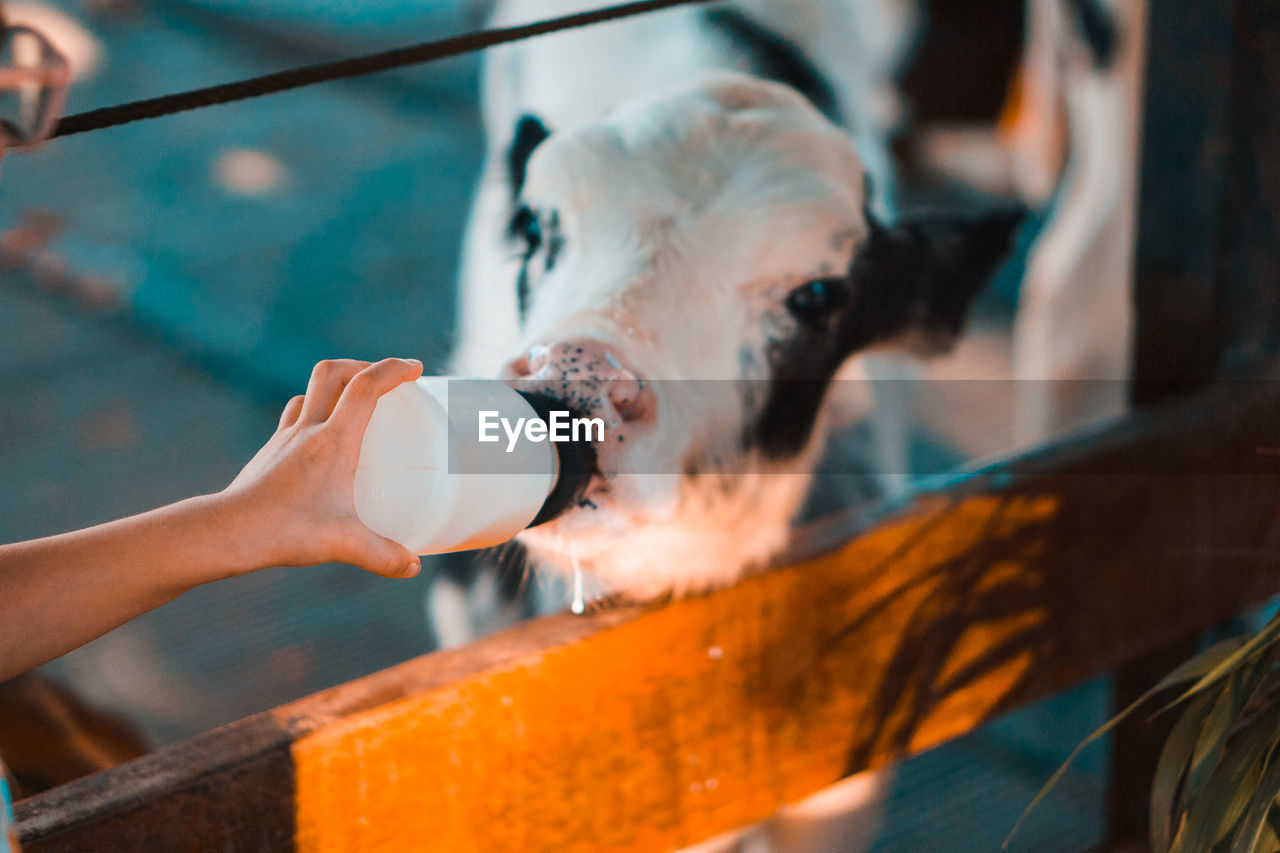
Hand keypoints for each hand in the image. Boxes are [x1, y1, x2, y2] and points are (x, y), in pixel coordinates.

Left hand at [220, 357, 423, 578]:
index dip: (393, 370)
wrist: (227, 532)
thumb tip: (412, 566)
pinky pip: (293, 419)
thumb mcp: (345, 544)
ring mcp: (284, 439)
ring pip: (308, 392)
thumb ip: (384, 556)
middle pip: (332, 374)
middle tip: (384, 381)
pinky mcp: (270, 453)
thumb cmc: (286, 531)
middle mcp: (307, 430)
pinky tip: (322, 442)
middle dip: (362, 366)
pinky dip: (312, 415)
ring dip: (334, 388)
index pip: (366, 386)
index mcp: (333, 440)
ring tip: (353, 406)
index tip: (415, 370)